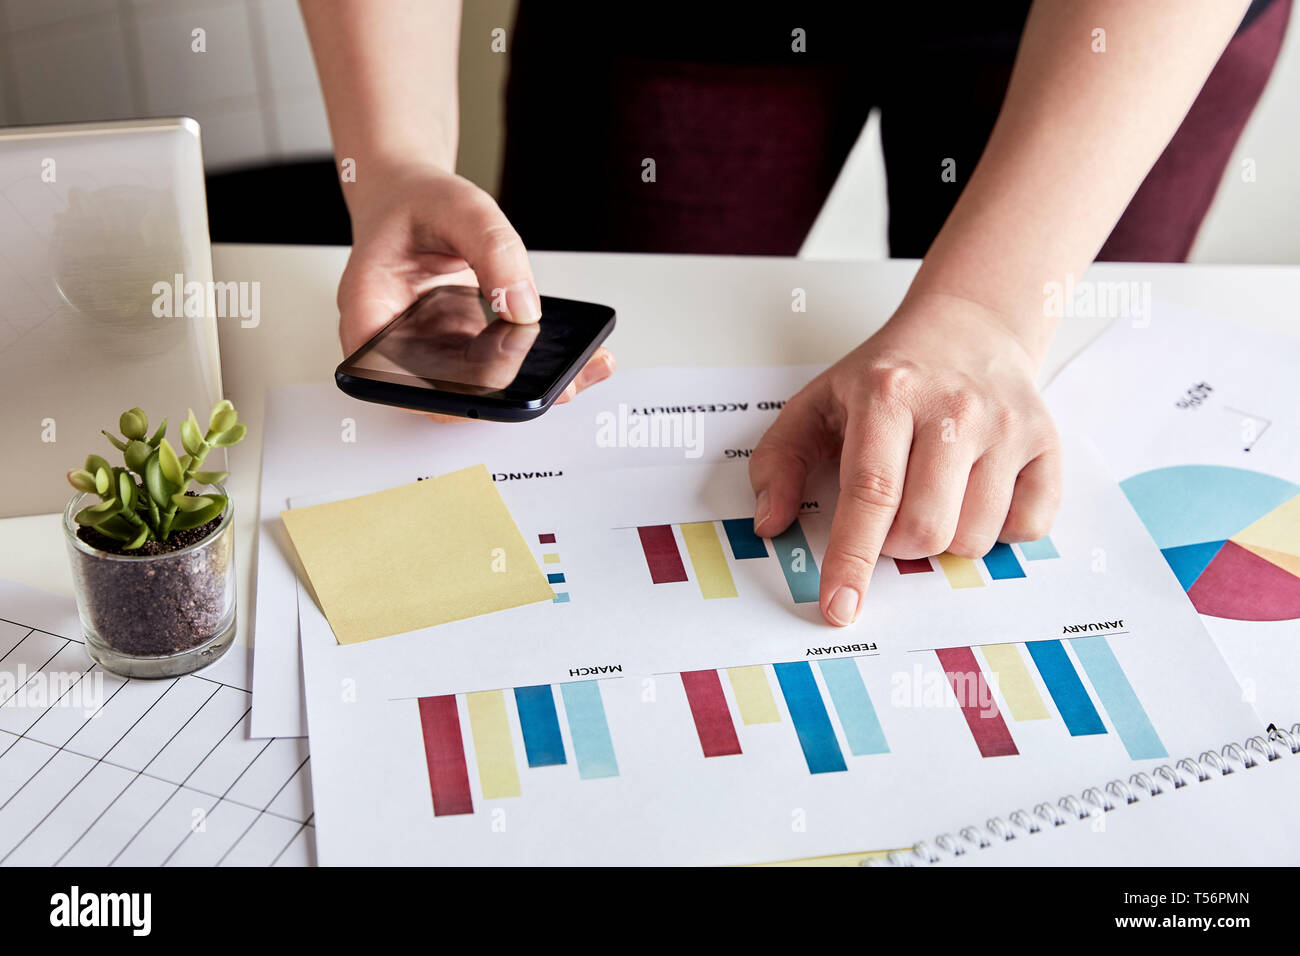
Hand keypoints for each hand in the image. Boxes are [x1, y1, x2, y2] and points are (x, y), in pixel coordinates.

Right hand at [336, 161, 614, 418]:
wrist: (412, 196)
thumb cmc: (417, 202)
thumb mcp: (457, 206)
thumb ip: (492, 249)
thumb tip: (524, 307)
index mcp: (371, 313)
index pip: (397, 376)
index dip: (447, 387)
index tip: (499, 369)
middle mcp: (397, 344)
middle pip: (446, 394)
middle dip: (505, 394)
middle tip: (559, 383)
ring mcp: (431, 353)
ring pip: (478, 391)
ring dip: (531, 386)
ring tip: (584, 368)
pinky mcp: (463, 351)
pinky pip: (498, 370)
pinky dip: (537, 366)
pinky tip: (581, 357)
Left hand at [750, 292, 1061, 626]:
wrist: (969, 324)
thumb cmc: (887, 374)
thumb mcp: (817, 401)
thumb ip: (779, 461)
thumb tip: (771, 523)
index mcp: (887, 395)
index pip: (870, 494)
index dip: (852, 559)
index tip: (838, 607)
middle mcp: (953, 409)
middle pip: (924, 529)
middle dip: (897, 545)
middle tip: (890, 511)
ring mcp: (1007, 425)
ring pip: (975, 539)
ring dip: (946, 538)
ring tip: (934, 492)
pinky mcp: (1046, 442)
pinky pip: (1026, 528)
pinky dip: (999, 529)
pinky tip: (977, 491)